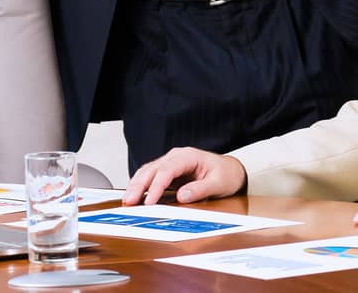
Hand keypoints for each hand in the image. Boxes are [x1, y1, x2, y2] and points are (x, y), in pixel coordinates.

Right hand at [121, 147, 246, 205]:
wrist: (230, 171)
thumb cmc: (225, 175)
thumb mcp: (219, 183)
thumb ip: (201, 189)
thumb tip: (182, 196)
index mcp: (188, 156)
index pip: (167, 170)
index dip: (156, 186)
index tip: (149, 201)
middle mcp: (176, 157)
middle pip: (152, 169)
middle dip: (139, 185)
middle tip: (129, 201)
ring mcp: (170, 164)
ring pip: (147, 171)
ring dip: (136, 185)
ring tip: (127, 201)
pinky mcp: (168, 173)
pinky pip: (150, 177)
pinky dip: (140, 186)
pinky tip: (134, 196)